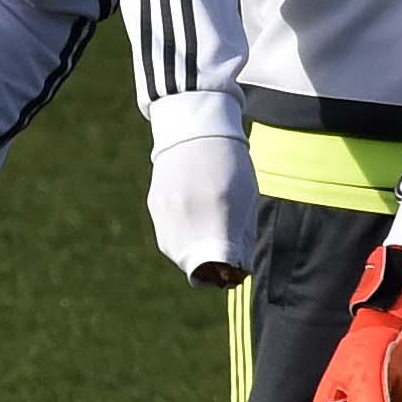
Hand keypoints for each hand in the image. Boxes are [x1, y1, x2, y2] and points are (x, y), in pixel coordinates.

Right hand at [147, 133, 255, 285]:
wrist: (195, 129)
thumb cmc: (229, 165)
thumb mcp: (246, 199)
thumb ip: (241, 236)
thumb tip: (236, 270)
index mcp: (219, 212)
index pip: (216, 265)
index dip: (224, 271)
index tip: (231, 268)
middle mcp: (188, 215)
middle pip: (194, 264)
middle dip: (208, 264)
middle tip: (220, 253)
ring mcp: (167, 212)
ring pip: (178, 252)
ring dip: (192, 251)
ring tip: (206, 229)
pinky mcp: (155, 206)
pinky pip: (167, 234)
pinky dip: (180, 233)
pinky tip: (192, 213)